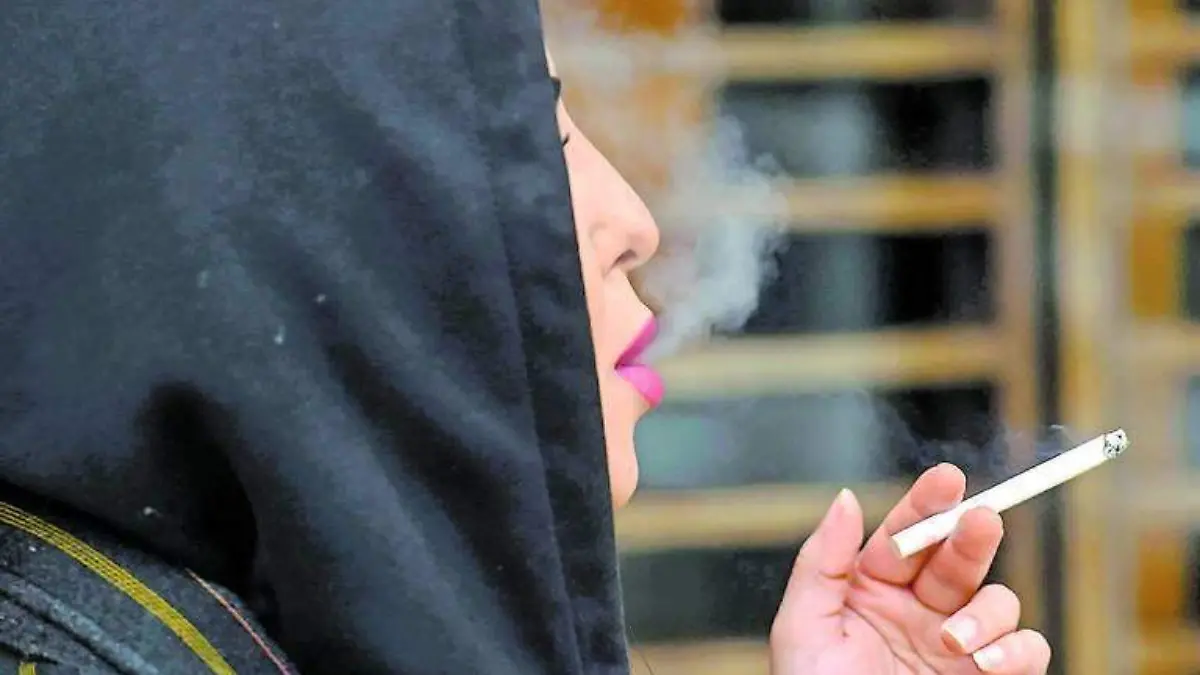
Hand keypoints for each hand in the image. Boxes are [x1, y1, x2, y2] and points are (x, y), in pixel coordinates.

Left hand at [769, 464, 1049, 674]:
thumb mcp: (802, 624)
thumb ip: (823, 560)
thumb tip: (846, 497)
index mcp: (870, 589)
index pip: (904, 535)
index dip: (926, 503)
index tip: (947, 477)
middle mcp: (917, 611)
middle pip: (958, 557)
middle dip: (971, 534)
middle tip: (979, 518)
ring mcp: (956, 645)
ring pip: (997, 601)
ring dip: (985, 611)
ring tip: (951, 639)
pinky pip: (1024, 651)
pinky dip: (1016, 649)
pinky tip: (986, 658)